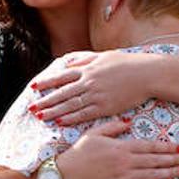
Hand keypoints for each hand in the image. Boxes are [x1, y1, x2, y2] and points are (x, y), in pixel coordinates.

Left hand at [30, 51, 152, 125]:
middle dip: (45, 101)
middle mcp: (89, 82)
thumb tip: (67, 62)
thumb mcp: (103, 56)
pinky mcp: (105, 107)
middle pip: (62, 93)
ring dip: (54, 112)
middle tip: (31, 108)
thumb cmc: (127, 64)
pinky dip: (71, 118)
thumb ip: (84, 59)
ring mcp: (96, 95)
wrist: (146, 74)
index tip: (34, 87)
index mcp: (88, 69)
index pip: (62, 76)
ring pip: (70, 105)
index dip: (47, 82)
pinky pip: (84, 114)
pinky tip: (60, 122)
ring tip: (41, 117)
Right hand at [56, 120, 178, 178]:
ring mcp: (124, 178)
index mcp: (121, 147)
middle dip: (174, 159)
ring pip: (153, 175)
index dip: (166, 147)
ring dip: (170, 172)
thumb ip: (113, 127)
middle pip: (155, 161)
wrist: (65, 176)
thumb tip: (129, 121)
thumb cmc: (78, 153)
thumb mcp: (94, 133)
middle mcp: (126, 162)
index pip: (150, 146)